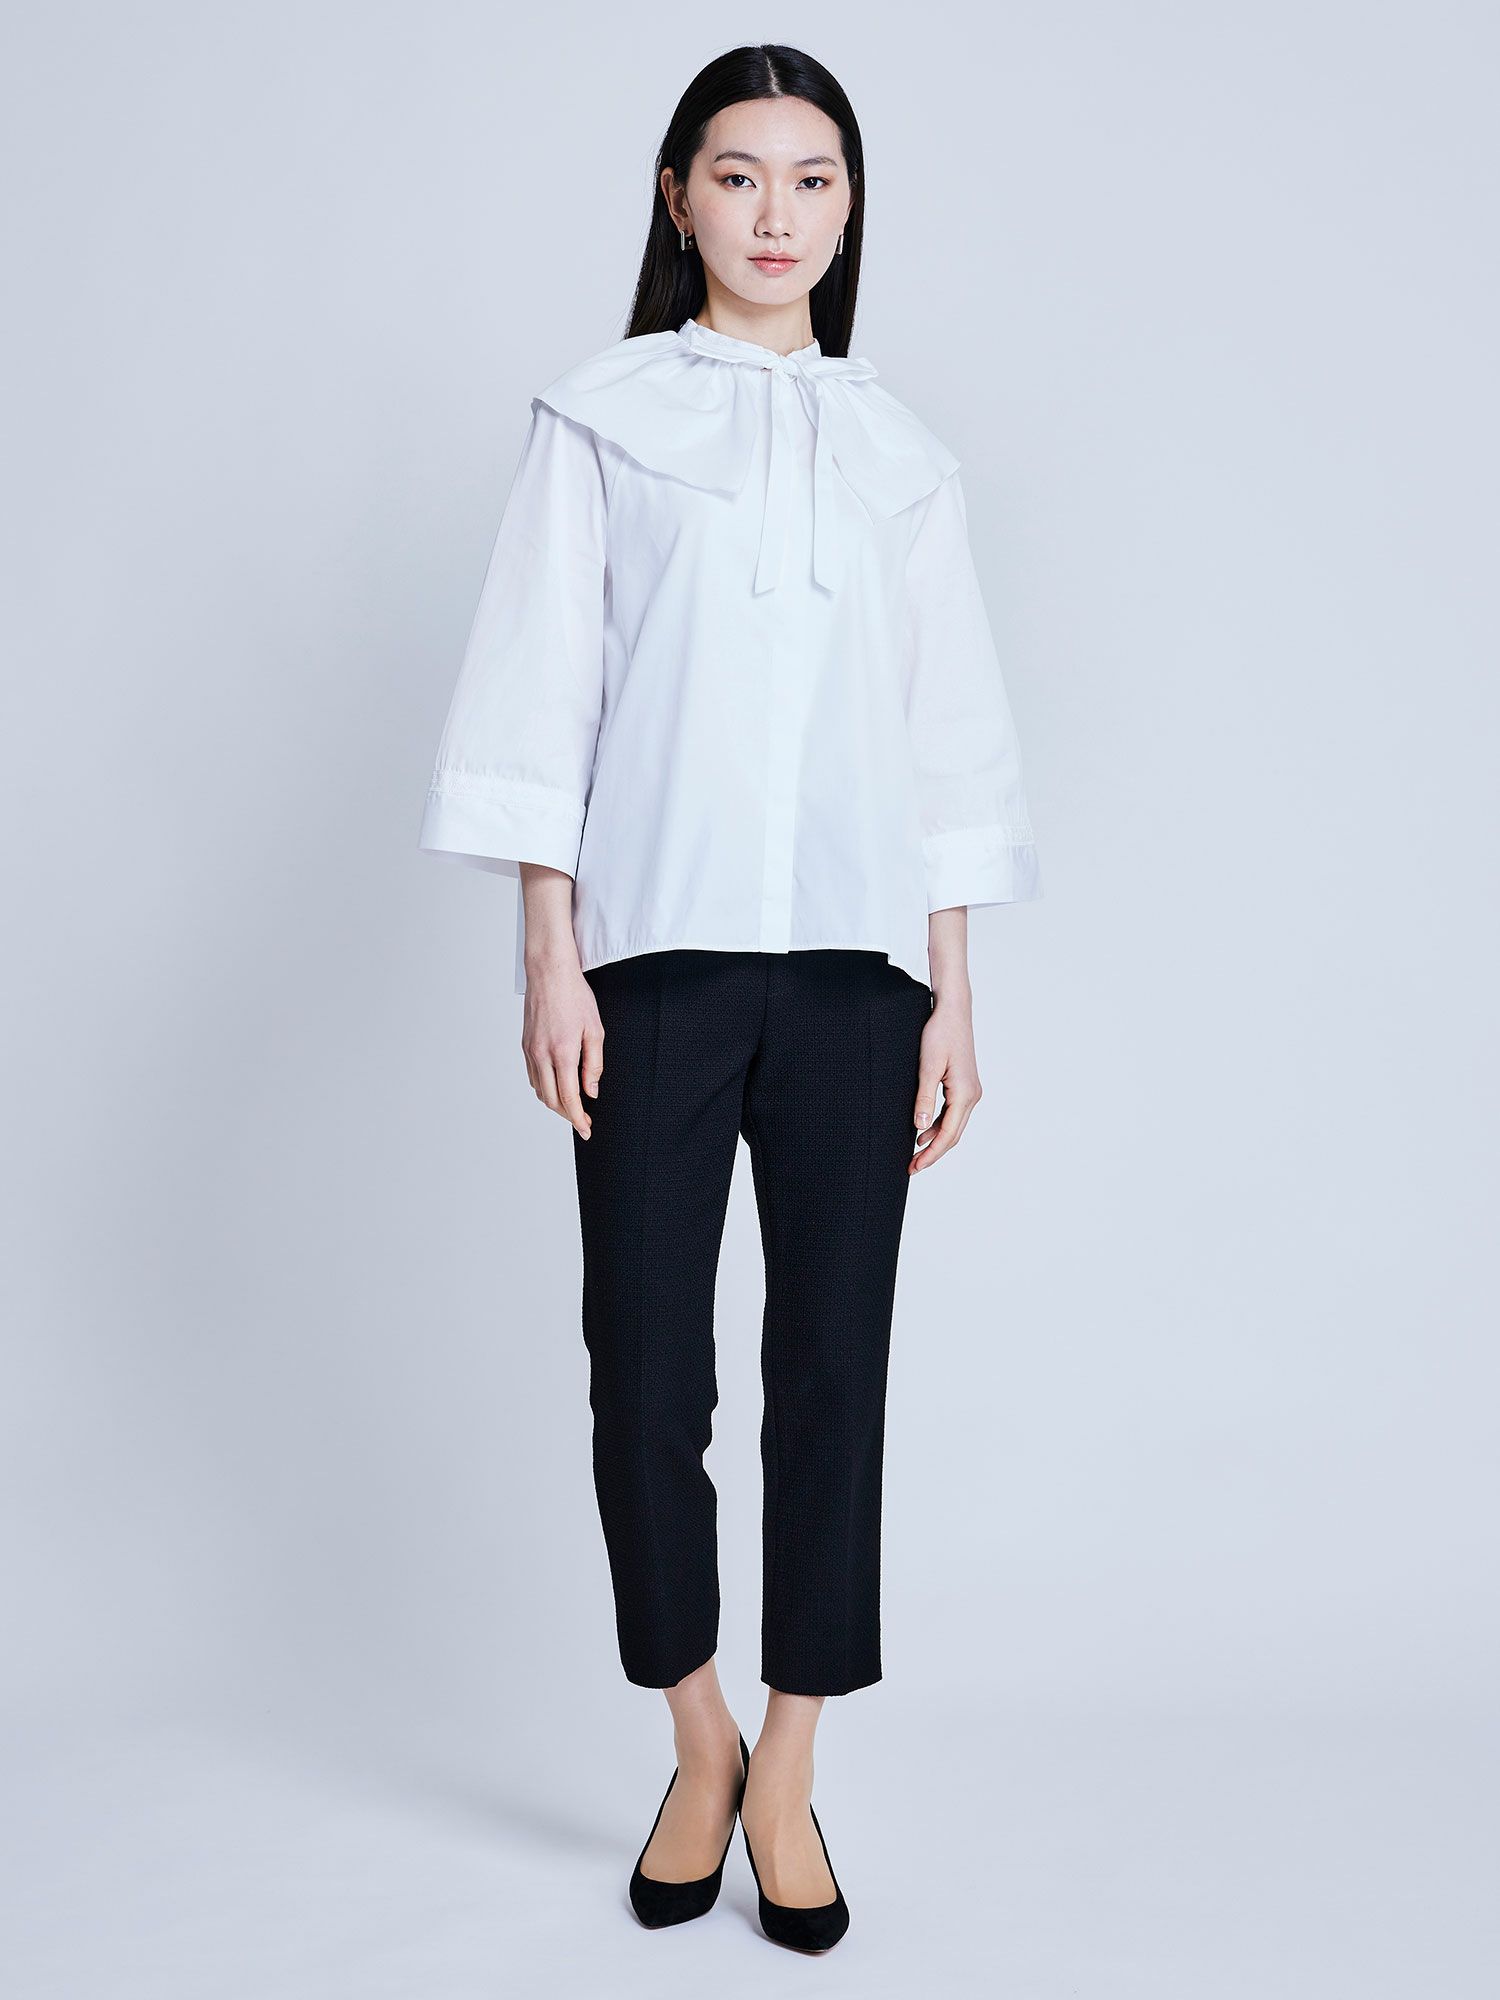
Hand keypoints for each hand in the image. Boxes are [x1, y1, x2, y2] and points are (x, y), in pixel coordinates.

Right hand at [521, 958, 604, 1138]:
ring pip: (540, 1090)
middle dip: (568, 1115)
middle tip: (583, 1121)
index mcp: (562, 1053)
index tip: (586, 1129)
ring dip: (555, 1103)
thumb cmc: (575, 996)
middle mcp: (542, 1055)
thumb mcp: (595, 1030)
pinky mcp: (525, 1045)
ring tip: (572, 1106)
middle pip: (552, 1100)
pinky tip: (557, 1086)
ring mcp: (530, 1051)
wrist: (549, 972)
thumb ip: (594, 1065)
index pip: (569, 1098)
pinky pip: (532, 1076)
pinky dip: (544, 1088)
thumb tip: (591, 1092)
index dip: (578, 1119)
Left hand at [910, 996, 981, 1173]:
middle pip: (953, 1135)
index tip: (914, 1167)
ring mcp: (971, 1091)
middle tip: (912, 1167)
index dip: (931, 1154)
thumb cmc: (940, 1033)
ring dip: (935, 1141)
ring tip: (915, 1154)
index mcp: (964, 1094)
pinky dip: (938, 1126)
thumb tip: (919, 1128)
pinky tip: (923, 1132)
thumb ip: (924, 1098)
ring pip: (953, 1126)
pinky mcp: (965, 1086)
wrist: (953, 1011)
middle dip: (933, 1153)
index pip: (947, 1135)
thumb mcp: (927, 1066)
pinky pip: (952, 1114)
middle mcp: (972, 1096)